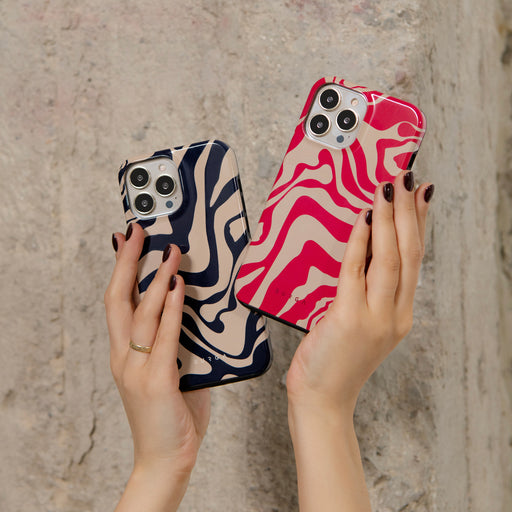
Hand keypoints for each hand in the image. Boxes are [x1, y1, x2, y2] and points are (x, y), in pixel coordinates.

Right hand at [104, 223, 209, 510]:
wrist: (166, 458)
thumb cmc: (172, 412)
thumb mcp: (171, 369)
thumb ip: (177, 340)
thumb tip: (195, 308)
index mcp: (125, 352)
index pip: (117, 301)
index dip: (120, 268)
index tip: (126, 240)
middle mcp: (124, 356)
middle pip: (118, 298)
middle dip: (127, 261)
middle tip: (137, 231)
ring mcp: (137, 369)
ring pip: (140, 313)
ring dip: (154, 278)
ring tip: (170, 252)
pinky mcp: (155, 381)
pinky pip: (163, 337)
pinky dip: (170, 310)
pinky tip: (177, 288)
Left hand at [287, 170, 432, 414]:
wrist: (323, 400)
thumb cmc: (334, 361)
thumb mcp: (357, 323)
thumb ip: (362, 291)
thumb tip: (358, 250)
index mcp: (399, 315)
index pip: (413, 261)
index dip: (418, 225)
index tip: (419, 196)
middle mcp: (394, 315)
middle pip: (408, 254)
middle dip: (408, 213)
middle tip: (405, 179)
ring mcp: (375, 318)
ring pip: (388, 259)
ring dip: (388, 220)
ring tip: (387, 189)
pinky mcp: (348, 319)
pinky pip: (355, 272)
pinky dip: (359, 243)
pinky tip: (362, 220)